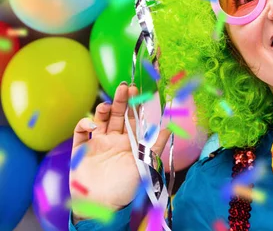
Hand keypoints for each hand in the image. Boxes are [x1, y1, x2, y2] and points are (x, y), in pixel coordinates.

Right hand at [68, 83, 171, 220]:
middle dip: (121, 100)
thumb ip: (155, 146)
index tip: (138, 91)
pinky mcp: (80, 150)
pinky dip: (85, 124)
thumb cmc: (126, 187)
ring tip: (110, 104)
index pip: (133, 119)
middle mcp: (113, 140)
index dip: (135, 105)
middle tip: (125, 87)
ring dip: (104, 109)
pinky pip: (80, 132)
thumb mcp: (145, 164)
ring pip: (100, 120)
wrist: (103, 206)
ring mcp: (97, 143)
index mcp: (129, 142)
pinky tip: (94, 124)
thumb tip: (170, 128)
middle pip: (117, 115)